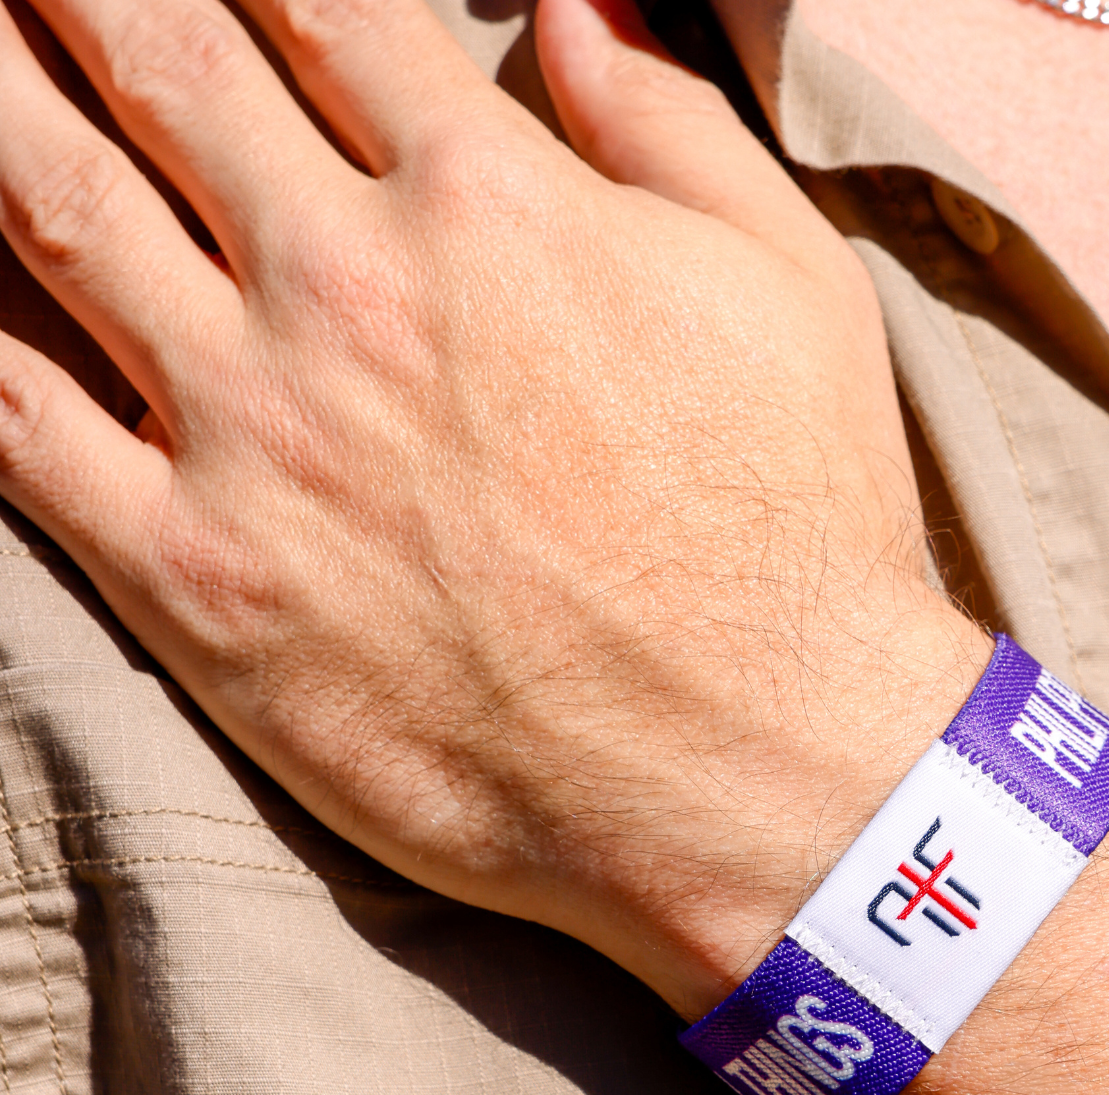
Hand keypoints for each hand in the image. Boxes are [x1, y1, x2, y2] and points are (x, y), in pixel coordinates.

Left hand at [0, 0, 985, 1009]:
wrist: (765, 775)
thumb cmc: (800, 539)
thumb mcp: (793, 293)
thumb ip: (670, 127)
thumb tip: (576, 9)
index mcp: (489, 200)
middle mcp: (346, 290)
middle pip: (150, 57)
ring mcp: (254, 437)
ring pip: (47, 203)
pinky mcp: (200, 586)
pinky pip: (16, 427)